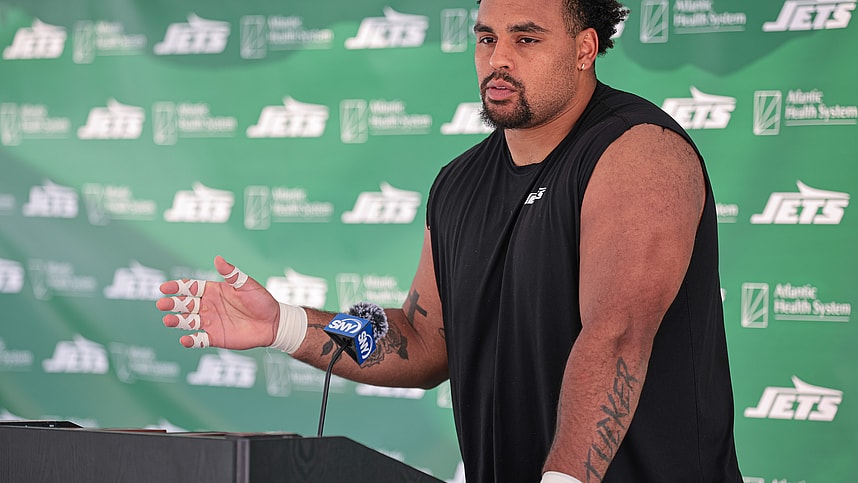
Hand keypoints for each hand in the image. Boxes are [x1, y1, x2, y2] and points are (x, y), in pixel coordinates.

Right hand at [156, 256, 278, 349]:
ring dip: (177, 321)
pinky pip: (199, 340)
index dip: (177, 287)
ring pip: (188, 322)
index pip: (190, 288)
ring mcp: (210, 322)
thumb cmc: (261, 301)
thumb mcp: (247, 284)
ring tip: (168, 320)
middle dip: (172, 304)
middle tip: (162, 304)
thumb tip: (218, 258)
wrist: (273, 322)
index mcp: (213, 291)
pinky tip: (185, 339)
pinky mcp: (215, 337)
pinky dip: (191, 340)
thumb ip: (232, 274)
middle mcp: (208, 306)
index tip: (165, 288)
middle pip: (185, 304)